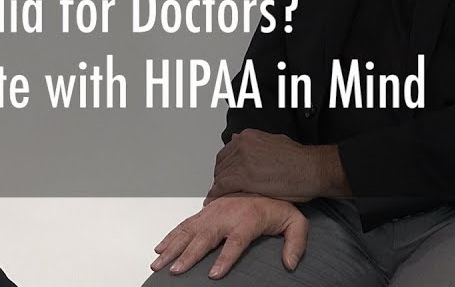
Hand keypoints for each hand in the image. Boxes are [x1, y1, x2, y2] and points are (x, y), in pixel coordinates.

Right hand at [151, 194, 308, 278]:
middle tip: (176, 270)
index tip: (214, 274)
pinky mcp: (205, 211)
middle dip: (189, 255)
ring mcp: (213, 212)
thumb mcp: (296, 221)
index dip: (225, 259)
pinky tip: (160, 248)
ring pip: (189, 231)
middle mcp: (227, 215)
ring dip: (172, 247)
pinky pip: (185, 224)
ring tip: (159, 263)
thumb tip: (290, 264)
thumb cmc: (278, 204)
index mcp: (248, 219)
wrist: (265, 179)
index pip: (235, 242)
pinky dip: (171, 236)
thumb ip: (296, 242)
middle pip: (205, 237)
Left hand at [206, 129, 347, 203]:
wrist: (312, 169)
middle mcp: (242, 144)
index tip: (227, 178)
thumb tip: (239, 139)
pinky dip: (217, 195)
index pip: (226, 153)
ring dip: (220, 188)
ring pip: (220, 175)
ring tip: (221, 198)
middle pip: (221, 164)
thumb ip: (255, 143)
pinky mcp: (244, 176)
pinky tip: (216, 201)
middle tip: (223, 190)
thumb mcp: (275, 141)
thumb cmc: (299, 160)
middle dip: (222, 178)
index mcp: (248, 136)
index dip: (226, 168)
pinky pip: (222, 186)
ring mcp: (242, 160)